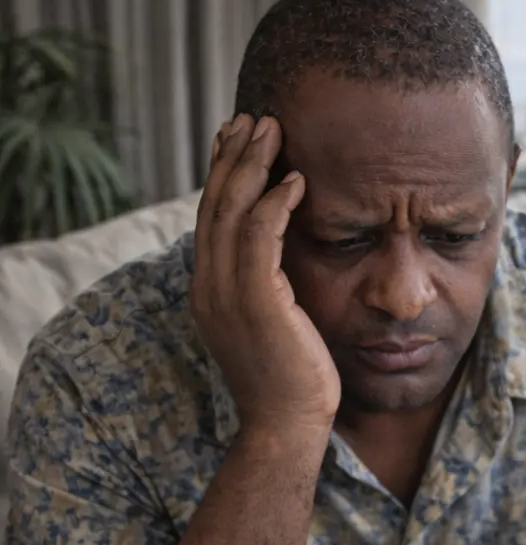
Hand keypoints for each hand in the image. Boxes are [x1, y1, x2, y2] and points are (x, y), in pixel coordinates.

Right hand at [190, 115, 339, 439]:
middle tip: (254, 118)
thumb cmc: (291, 381)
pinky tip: (296, 180)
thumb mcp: (272, 325)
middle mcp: (209, 286)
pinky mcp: (256, 301)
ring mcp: (227, 293)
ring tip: (273, 131)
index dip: (222, 175)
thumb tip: (281, 264)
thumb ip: (267, 289)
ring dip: (252, 167)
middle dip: (233, 157)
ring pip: (232, 212)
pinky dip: (275, 204)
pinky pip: (260, 238)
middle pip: (214, 205)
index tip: (237, 140)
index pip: (211, 219)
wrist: (286, 426)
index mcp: (210, 290)